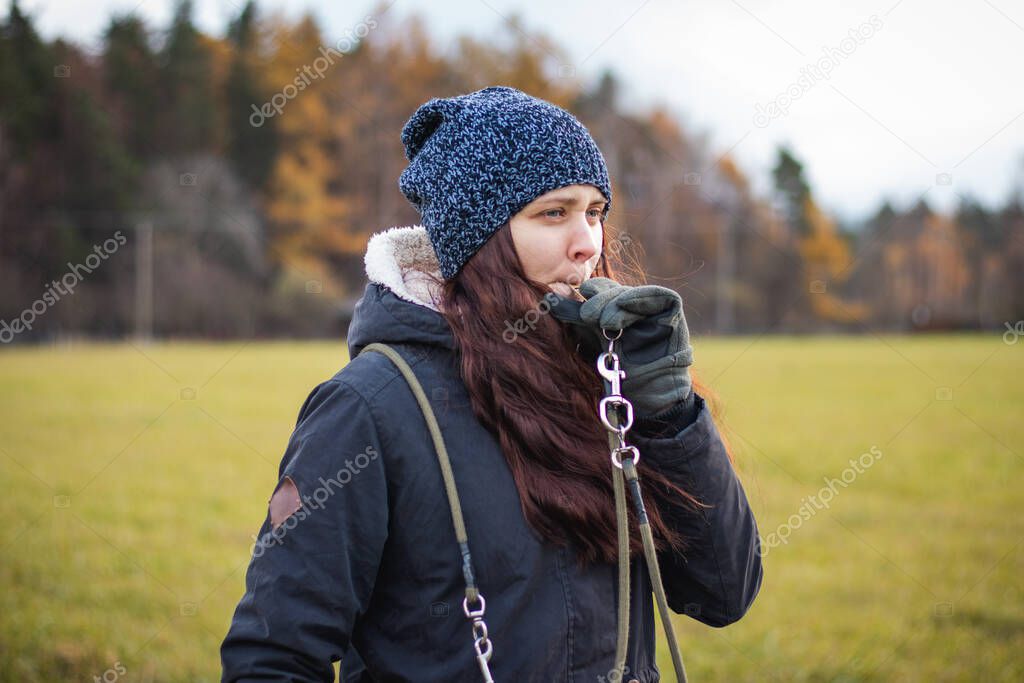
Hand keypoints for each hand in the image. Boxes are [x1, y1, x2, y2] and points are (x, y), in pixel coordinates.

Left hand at [549, 278, 693, 416]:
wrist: (647, 398)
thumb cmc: (618, 375)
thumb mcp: (592, 342)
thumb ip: (576, 319)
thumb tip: (549, 299)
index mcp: (615, 312)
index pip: (601, 290)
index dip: (590, 292)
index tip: (574, 302)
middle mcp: (633, 308)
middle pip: (614, 290)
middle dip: (599, 300)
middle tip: (587, 315)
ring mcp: (653, 309)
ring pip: (631, 292)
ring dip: (614, 302)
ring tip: (603, 321)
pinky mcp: (671, 311)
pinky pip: (658, 296)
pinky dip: (640, 298)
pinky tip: (624, 306)